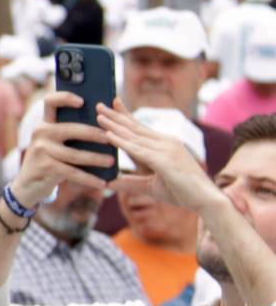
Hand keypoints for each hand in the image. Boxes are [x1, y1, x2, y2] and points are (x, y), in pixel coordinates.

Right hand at [9, 91, 114, 204]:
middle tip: (111, 138)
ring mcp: (41, 150)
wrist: (27, 186)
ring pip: (74, 154)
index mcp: (45, 123)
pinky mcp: (44, 167)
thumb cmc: (49, 162)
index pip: (50, 101)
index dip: (65, 97)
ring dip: (96, 159)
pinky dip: (89, 179)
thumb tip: (104, 126)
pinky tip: (102, 183)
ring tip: (112, 161)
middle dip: (94, 133)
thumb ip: (71, 134)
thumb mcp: (55, 145)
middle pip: (71, 129)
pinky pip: (72, 172)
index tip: (83, 101)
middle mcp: (40, 133)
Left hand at [99, 102, 222, 212]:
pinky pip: (139, 150)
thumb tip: (109, 183)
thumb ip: (131, 183)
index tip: (111, 104)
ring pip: (135, 136)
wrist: (207, 201)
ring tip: (98, 116)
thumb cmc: (183, 193)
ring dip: (115, 125)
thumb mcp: (151, 187)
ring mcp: (167, 150)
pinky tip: (108, 135)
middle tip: (98, 105)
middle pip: (136, 127)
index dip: (125, 115)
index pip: (141, 128)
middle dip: (116, 116)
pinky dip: (122, 142)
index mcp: (166, 145)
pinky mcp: (165, 161)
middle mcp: (167, 142)